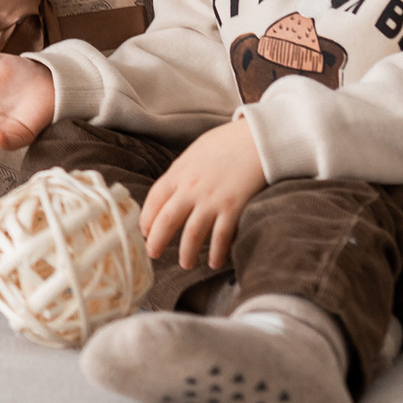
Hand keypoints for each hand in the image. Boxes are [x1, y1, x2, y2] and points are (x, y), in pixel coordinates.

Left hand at [140, 119, 267, 270]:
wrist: (258, 138)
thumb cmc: (228, 142)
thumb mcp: (195, 152)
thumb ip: (182, 172)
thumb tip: (173, 190)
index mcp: (178, 172)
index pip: (154, 199)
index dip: (146, 218)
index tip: (144, 231)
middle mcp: (191, 187)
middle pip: (166, 220)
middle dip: (157, 241)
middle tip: (153, 254)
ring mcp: (211, 199)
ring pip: (192, 233)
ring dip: (186, 252)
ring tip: (186, 264)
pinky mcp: (233, 207)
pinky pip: (221, 236)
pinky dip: (217, 252)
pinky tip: (215, 262)